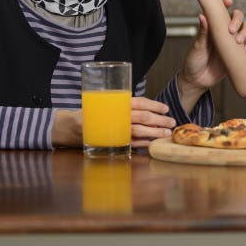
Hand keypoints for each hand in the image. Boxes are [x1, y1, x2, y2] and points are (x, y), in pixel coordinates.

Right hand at [51, 98, 176, 148]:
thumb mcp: (108, 102)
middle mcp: (118, 116)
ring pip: (140, 132)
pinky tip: (153, 143)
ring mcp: (117, 131)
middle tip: (171, 122)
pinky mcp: (114, 142)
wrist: (73, 126)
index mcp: (117, 103)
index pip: (140, 103)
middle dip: (159, 120)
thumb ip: (124, 103)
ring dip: (155, 133)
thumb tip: (148, 107)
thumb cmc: (94, 111)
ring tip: (166, 133)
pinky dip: (144, 143)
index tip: (165, 108)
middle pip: (143, 118)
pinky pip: (132, 143)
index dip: (154, 106)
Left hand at [180, 0, 245, 91]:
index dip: (226, 4)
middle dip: (238, 19)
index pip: (221, 12)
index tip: (229, 1)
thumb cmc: (193, 61)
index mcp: (213, 28)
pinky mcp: (238, 53)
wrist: (198, 81)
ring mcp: (232, 42)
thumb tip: (202, 15)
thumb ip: (203, 32)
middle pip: (238, 18)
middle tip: (232, 29)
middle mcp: (224, 32)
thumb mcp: (197, 46)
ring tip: (239, 41)